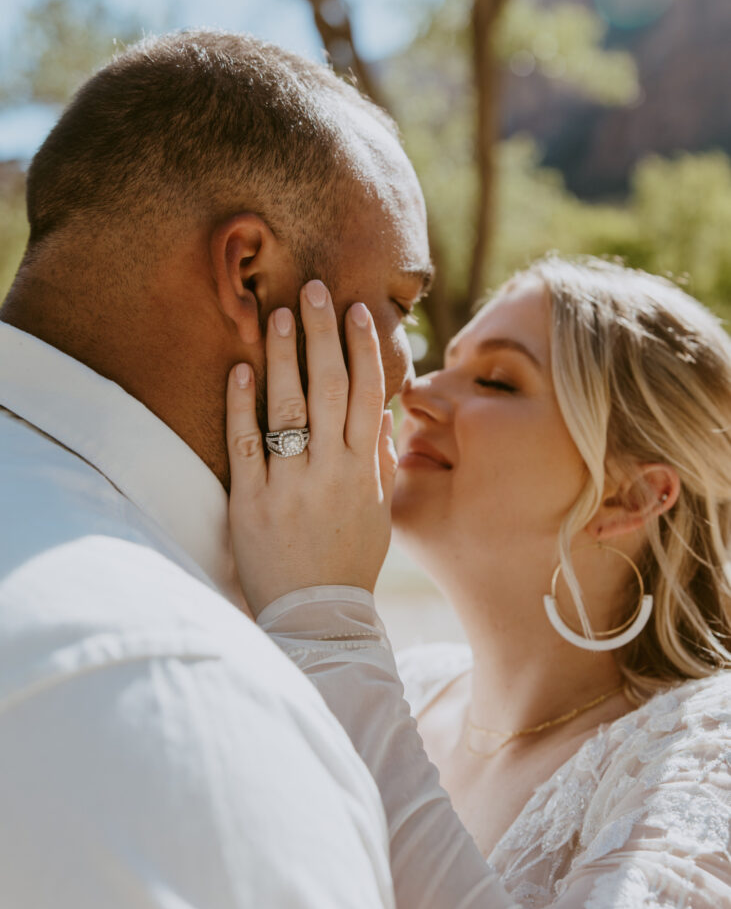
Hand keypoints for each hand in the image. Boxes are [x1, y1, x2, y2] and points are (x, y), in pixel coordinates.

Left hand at [226, 280, 397, 617]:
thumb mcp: (381, 516)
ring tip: (277, 314)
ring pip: (287, 408)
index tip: (356, 312)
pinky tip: (239, 368)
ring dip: (282, 356)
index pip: (368, 396)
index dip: (363, 350)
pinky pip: (245, 444)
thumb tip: (384, 416)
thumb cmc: (350, 564)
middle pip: (328, 389)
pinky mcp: (251, 502)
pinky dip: (241, 404)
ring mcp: (289, 485)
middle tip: (314, 289)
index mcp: (365, 473)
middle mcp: (330, 472)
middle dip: (322, 335)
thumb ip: (382, 464)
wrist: (315, 619)